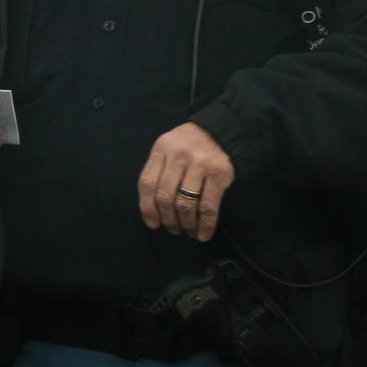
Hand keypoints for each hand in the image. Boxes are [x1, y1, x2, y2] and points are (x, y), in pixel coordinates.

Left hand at [137, 122, 234, 242]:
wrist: (218, 132)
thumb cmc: (188, 146)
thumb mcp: (168, 150)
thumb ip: (159, 172)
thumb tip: (153, 212)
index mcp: (161, 149)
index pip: (147, 183)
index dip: (147, 208)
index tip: (153, 225)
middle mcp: (178, 155)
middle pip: (165, 196)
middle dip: (168, 219)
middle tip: (173, 229)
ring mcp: (200, 164)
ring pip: (185, 203)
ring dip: (185, 224)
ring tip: (187, 231)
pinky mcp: (219, 173)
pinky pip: (208, 206)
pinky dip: (205, 224)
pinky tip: (203, 234)